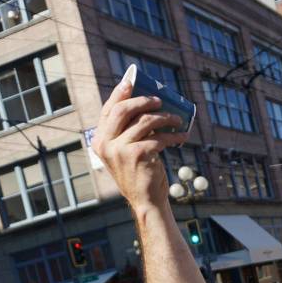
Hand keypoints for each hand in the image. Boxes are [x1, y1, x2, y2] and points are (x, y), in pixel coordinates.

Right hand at [92, 81, 189, 213]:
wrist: (146, 200)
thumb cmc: (139, 174)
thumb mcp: (126, 152)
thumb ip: (127, 133)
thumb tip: (145, 106)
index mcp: (100, 141)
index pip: (108, 111)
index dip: (119, 94)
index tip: (131, 82)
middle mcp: (105, 143)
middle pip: (123, 110)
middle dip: (143, 100)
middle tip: (160, 100)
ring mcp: (120, 149)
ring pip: (145, 121)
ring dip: (164, 117)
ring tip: (177, 120)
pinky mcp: (137, 154)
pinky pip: (158, 136)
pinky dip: (173, 135)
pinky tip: (181, 137)